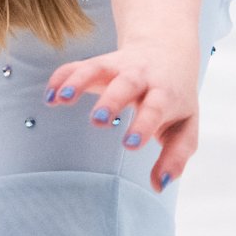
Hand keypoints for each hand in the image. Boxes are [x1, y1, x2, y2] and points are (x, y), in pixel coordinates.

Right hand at [43, 40, 199, 193]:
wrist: (168, 50)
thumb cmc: (175, 99)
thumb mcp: (185, 127)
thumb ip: (175, 157)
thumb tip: (159, 186)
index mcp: (165, 94)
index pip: (155, 108)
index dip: (143, 125)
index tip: (129, 145)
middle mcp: (142, 77)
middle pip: (126, 84)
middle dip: (111, 101)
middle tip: (97, 121)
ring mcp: (119, 67)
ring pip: (98, 68)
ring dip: (80, 81)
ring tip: (63, 98)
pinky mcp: (99, 63)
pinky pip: (77, 66)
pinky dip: (62, 78)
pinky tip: (50, 96)